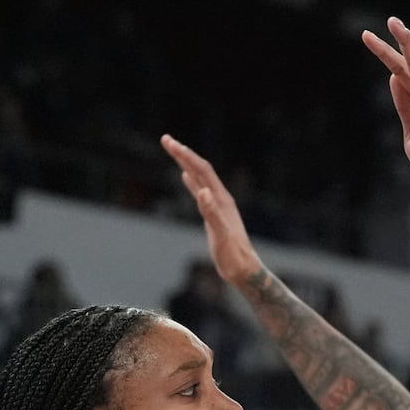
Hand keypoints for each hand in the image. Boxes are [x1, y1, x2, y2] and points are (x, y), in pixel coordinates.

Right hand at [161, 135, 263, 285]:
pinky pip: (201, 192)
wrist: (244, 270)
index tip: (169, 142)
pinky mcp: (215, 214)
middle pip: (201, 169)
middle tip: (165, 139)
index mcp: (221, 199)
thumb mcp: (221, 235)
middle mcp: (220, 198)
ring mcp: (218, 205)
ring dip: (187, 163)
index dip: (185, 155)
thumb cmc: (233, 256)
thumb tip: (202, 191)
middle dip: (183, 153)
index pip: (202, 170)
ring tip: (173, 151)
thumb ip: (212, 214)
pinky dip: (192, 181)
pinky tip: (186, 177)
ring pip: (200, 178)